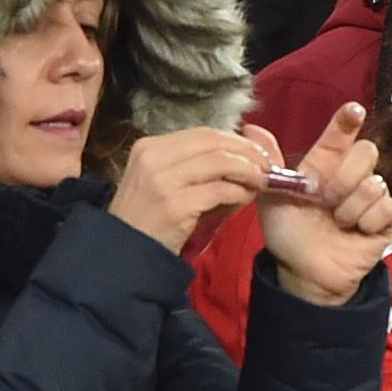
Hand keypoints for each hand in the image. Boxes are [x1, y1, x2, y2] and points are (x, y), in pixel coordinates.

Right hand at [108, 124, 279, 251]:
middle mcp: (153, 157)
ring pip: (220, 162)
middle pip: (214, 142)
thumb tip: (242, 155)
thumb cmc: (147, 221)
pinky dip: (239, 192)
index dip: (237, 141)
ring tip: (262, 182)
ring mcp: (161, 181)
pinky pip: (218, 190)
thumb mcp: (160, 182)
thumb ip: (194, 166)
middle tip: (268, 166)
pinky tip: (247, 198)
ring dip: (248, 171)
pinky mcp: (174, 205)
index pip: (203, 133)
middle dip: (248, 152)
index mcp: (150, 147)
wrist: (123, 257)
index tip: (258, 153)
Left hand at [248, 106, 391, 302]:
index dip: (348, 120)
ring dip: (351, 206)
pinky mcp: (387, 220)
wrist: (303, 272)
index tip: (352, 111)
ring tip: (337, 221)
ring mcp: (372, 198)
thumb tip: (251, 128)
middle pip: (367, 152)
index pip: (341, 134)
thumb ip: (269, 164)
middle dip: (346, 175)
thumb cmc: (289, 234)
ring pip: (375, 184)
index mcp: (326, 165)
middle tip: (327, 198)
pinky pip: (387, 208)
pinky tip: (355, 230)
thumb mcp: (272, 198)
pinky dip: (367, 220)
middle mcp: (352, 176)